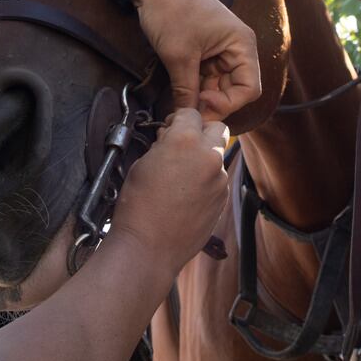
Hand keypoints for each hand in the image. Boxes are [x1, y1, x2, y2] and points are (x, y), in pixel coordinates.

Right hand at [114, 109, 229, 271]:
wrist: (148, 247)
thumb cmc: (137, 206)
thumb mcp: (142, 163)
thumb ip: (163, 145)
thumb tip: (170, 138)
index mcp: (185, 141)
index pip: (191, 113)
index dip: (179, 120)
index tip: (170, 129)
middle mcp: (208, 156)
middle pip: (217, 128)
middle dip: (201, 133)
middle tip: (182, 146)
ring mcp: (219, 179)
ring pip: (218, 155)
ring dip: (204, 159)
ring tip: (181, 177)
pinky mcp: (223, 199)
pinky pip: (218, 179)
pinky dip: (207, 181)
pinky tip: (187, 195)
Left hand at [135, 0, 260, 119]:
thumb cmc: (171, 10)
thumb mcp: (178, 56)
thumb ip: (187, 91)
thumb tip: (188, 118)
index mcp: (242, 45)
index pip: (249, 89)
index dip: (227, 104)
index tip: (201, 106)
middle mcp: (237, 49)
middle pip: (235, 90)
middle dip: (214, 104)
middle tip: (189, 113)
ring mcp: (221, 51)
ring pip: (219, 87)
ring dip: (203, 98)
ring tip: (181, 105)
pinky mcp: (206, 53)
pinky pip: (207, 79)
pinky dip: (195, 89)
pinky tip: (180, 96)